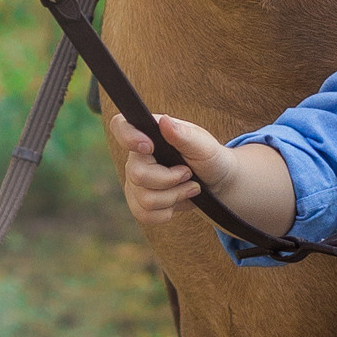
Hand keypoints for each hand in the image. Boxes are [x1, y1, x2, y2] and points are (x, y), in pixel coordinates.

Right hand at [108, 106, 222, 226]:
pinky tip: (178, 201)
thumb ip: (183, 135)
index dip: (127, 137)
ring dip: (175, 196)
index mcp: (149, 134)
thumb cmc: (209, 158)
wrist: (216, 184)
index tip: (149, 147)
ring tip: (190, 188)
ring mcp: (135, 181)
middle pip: (138, 174)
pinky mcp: (138, 203)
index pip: (120, 126)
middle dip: (170, 180)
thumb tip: (164, 121)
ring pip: (144, 199)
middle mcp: (137, 157)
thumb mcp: (203, 145)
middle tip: (188, 174)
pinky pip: (145, 214)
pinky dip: (168, 212)